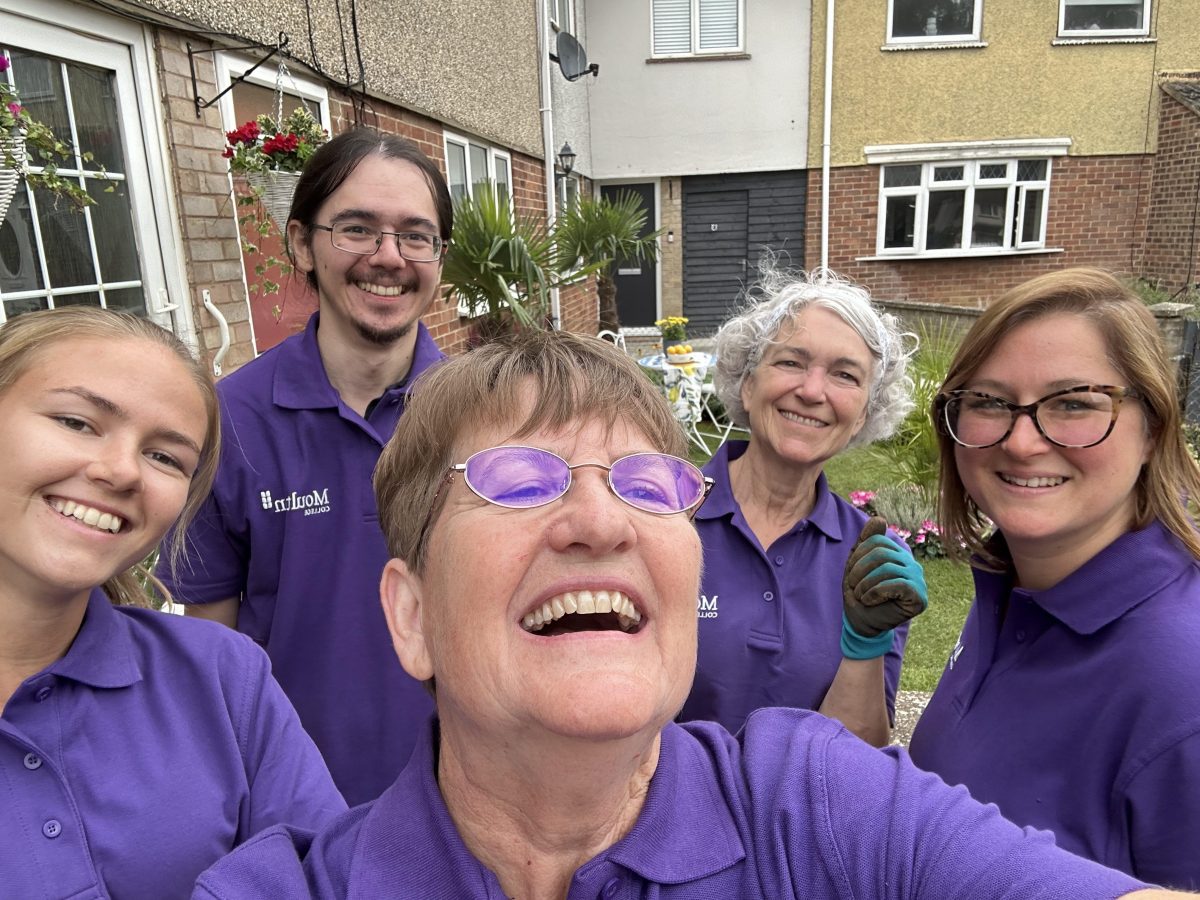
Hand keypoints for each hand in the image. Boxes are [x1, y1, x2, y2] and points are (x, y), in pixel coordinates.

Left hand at [840, 517, 927, 659]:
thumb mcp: (856, 565)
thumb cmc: (859, 593)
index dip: (859, 555)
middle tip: (853, 587)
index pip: (877, 541)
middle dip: (859, 570)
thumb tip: (880, 519)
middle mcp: (911, 564)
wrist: (862, 623)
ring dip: (865, 584)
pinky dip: (875, 592)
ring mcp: (918, 580)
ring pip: (887, 568)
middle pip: (881, 553)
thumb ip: (866, 541)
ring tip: (860, 595)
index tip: (851, 573)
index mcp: (897, 555)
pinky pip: (896, 584)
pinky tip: (869, 601)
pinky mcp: (919, 597)